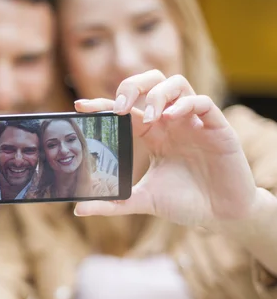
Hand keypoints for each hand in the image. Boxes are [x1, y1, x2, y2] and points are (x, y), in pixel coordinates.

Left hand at [73, 70, 257, 227]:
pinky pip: (202, 102)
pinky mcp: (217, 128)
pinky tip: (171, 117)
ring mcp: (194, 122)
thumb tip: (78, 209)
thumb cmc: (185, 202)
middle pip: (152, 83)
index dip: (103, 103)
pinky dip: (185, 104)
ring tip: (148, 116)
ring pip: (177, 84)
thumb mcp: (144, 201)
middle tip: (119, 106)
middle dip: (132, 86)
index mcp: (153, 134)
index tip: (80, 105)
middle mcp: (172, 122)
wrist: (221, 215)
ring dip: (158, 94)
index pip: (125, 109)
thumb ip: (112, 204)